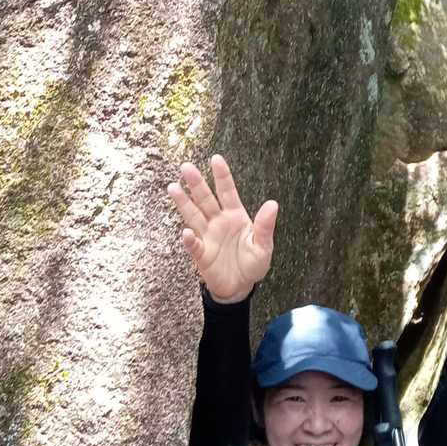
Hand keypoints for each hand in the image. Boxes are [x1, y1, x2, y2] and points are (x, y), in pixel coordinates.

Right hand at [167, 153, 277, 302]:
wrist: (241, 287)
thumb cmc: (253, 264)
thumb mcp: (264, 246)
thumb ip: (265, 226)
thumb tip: (273, 204)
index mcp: (235, 216)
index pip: (227, 192)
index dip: (222, 176)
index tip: (216, 158)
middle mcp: (218, 222)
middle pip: (206, 199)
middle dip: (197, 183)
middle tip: (186, 166)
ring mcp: (208, 237)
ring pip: (193, 216)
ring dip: (184, 203)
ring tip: (173, 187)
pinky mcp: (202, 255)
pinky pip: (194, 245)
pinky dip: (190, 240)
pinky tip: (186, 232)